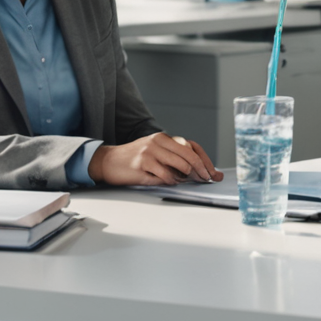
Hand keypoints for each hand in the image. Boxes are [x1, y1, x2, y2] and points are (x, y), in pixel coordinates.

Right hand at [90, 132, 222, 186]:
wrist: (109, 161)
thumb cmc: (134, 159)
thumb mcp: (155, 153)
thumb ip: (174, 159)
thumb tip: (198, 171)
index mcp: (164, 138)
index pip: (192, 147)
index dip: (205, 161)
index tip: (212, 174)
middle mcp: (158, 142)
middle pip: (189, 155)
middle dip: (201, 170)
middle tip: (205, 180)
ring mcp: (150, 152)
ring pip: (179, 166)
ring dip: (185, 177)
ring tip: (183, 181)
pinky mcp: (143, 164)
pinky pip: (164, 176)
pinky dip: (170, 182)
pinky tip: (168, 182)